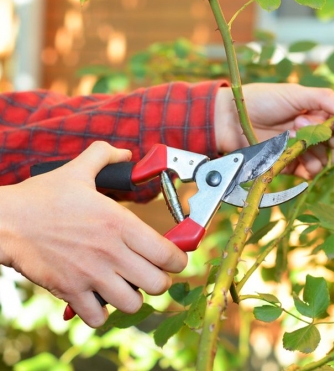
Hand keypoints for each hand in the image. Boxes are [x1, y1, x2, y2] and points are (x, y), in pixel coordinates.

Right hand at [0, 142, 186, 327]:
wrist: (7, 220)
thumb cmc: (43, 197)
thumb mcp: (78, 170)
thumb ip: (105, 156)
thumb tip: (125, 153)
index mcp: (120, 222)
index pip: (168, 254)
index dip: (179, 260)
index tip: (175, 259)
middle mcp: (111, 252)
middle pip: (158, 284)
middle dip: (160, 280)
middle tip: (151, 272)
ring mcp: (91, 274)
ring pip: (133, 304)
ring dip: (134, 297)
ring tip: (127, 285)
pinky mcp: (70, 291)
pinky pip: (99, 318)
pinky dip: (103, 313)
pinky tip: (99, 297)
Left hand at [215, 83, 333, 177]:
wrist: (233, 118)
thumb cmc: (263, 100)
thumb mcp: (296, 94)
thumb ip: (325, 99)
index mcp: (318, 113)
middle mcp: (313, 132)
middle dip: (331, 139)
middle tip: (304, 124)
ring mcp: (301, 149)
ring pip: (325, 160)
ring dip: (315, 151)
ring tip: (293, 134)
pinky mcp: (289, 164)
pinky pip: (308, 172)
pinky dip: (308, 168)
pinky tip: (297, 156)